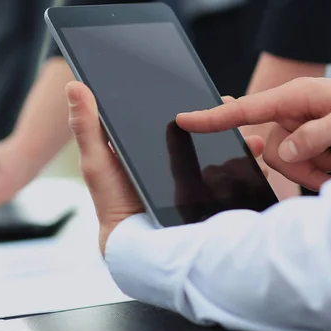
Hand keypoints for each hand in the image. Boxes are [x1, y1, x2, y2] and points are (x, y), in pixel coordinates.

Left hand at [65, 82, 267, 255]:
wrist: (136, 245)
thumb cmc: (112, 202)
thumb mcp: (97, 161)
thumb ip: (87, 126)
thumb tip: (75, 85)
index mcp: (151, 142)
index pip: (176, 115)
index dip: (191, 100)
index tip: (205, 87)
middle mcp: (177, 156)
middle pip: (204, 128)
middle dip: (222, 116)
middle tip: (232, 105)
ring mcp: (195, 173)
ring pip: (223, 147)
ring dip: (238, 136)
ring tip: (248, 134)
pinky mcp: (209, 191)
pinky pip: (234, 173)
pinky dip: (247, 163)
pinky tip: (255, 155)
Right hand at [177, 77, 330, 190]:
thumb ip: (312, 137)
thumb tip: (284, 152)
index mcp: (299, 96)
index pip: (248, 108)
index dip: (214, 117)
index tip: (184, 119)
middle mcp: (298, 110)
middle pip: (273, 148)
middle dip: (302, 163)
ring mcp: (306, 127)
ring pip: (290, 161)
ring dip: (321, 166)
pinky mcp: (315, 141)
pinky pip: (306, 165)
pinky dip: (328, 168)